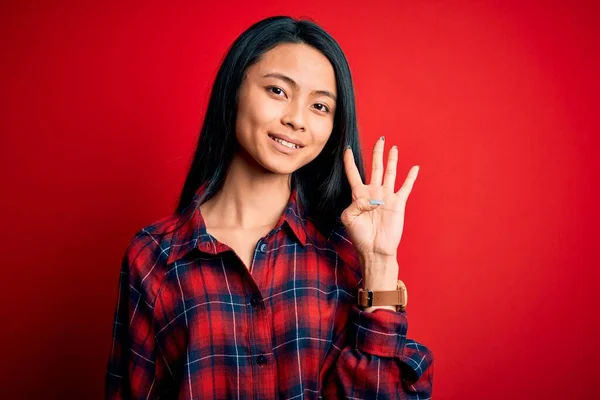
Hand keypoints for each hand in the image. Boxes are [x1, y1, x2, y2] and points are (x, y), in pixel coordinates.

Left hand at [342, 137, 418, 285]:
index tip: (348, 149)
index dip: (350, 161)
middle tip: (380, 139)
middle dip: (377, 153)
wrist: (375, 250)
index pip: (353, 173)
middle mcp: (373, 192)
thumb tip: (370, 197)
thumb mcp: (348, 218)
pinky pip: (405, 187)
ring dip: (392, 160)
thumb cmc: (359, 236)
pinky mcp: (398, 203)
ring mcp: (386, 196)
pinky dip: (410, 177)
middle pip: (374, 167)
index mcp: (358, 195)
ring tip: (393, 147)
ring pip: (389, 173)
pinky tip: (414, 168)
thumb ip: (355, 203)